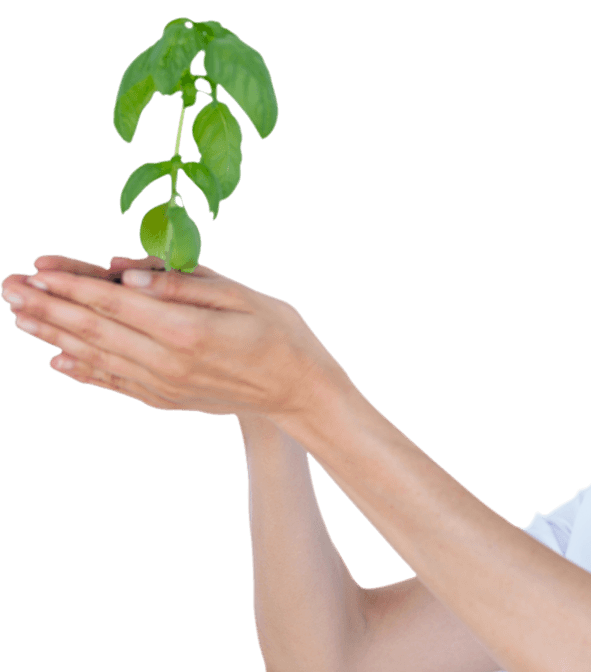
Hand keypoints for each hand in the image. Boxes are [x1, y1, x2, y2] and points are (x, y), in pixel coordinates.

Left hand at [2, 254, 341, 419]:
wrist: (301, 392)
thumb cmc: (280, 333)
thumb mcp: (242, 295)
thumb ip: (183, 284)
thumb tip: (126, 274)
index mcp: (185, 330)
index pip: (113, 303)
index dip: (71, 284)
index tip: (35, 268)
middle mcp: (166, 363)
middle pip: (94, 330)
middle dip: (46, 306)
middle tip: (6, 288)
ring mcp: (164, 386)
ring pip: (96, 357)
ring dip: (53, 336)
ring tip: (18, 317)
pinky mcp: (166, 400)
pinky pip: (114, 384)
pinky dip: (83, 371)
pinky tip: (57, 360)